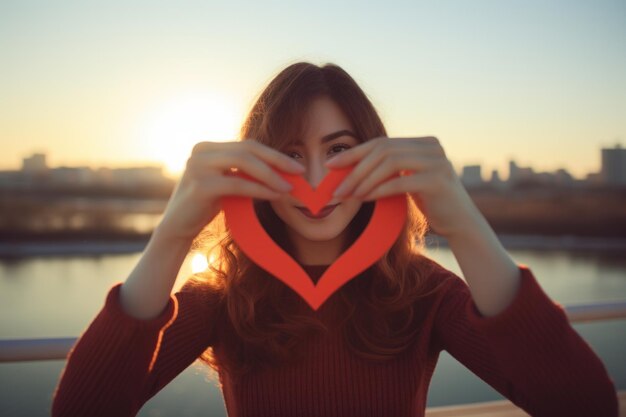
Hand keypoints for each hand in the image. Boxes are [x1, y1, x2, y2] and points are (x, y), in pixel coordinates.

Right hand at [156, 140, 305, 242]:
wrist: (176, 229)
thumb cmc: (204, 207)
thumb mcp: (225, 184)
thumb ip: (244, 173)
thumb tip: (282, 172)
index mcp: (207, 147)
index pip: (247, 145)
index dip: (273, 154)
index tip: (295, 165)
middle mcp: (201, 151)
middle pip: (248, 149)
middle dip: (277, 160)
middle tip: (299, 172)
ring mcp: (198, 166)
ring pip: (244, 163)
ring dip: (271, 175)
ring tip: (288, 187)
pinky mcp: (200, 185)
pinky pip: (238, 184)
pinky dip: (259, 189)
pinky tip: (274, 195)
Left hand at [325, 136, 483, 238]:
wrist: (460, 224)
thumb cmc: (430, 203)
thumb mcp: (407, 180)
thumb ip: (390, 168)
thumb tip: (349, 165)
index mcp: (423, 142)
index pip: (381, 143)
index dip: (354, 153)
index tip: (331, 165)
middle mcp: (432, 146)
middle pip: (383, 150)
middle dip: (355, 169)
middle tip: (336, 187)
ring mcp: (437, 161)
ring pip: (389, 163)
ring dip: (364, 179)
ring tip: (348, 195)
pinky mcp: (438, 180)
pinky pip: (400, 181)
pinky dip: (378, 190)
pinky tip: (364, 199)